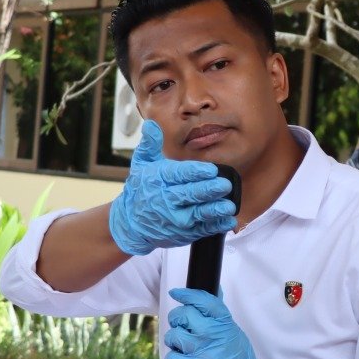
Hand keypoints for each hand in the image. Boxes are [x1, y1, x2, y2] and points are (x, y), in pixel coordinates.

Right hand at [108, 121, 235, 254]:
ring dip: (214, 211)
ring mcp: (174, 219)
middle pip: (189, 194)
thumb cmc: (141, 188)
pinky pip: (200, 230)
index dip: (195, 172)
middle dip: (208, 190)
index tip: (211, 170)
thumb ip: (150, 144)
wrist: (130, 222)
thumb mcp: (141, 163)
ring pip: (196, 214)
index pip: (179, 174)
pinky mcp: (182, 233)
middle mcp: (165, 200)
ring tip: (228, 206)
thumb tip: (151, 125)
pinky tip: (228, 221)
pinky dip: (215, 226)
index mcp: (158, 179)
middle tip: (224, 185)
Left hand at [162, 288, 261, 358]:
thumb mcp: (236, 336)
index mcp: (224, 325)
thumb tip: (215, 294)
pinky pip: (171, 358)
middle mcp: (211, 335)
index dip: (187, 295)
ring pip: (173, 336)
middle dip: (177, 319)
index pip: (204, 301)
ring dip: (174, 342)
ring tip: (183, 349)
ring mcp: (199, 352)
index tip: (177, 293)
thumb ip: (221, 319)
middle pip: (183, 315)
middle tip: (181, 326)